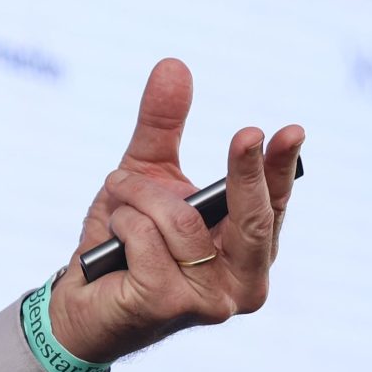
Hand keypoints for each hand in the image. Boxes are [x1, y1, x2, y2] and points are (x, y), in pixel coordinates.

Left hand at [48, 57, 303, 364]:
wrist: (81, 302)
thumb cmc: (127, 239)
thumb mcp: (146, 173)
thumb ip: (162, 124)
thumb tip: (173, 65)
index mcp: (248, 250)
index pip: (274, 204)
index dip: (281, 168)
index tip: (290, 131)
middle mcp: (242, 282)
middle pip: (252, 217)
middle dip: (245, 172)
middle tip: (247, 133)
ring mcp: (209, 301)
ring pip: (178, 219)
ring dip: (137, 196)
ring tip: (117, 202)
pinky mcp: (167, 306)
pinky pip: (143, 237)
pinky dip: (119, 223)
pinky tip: (109, 241)